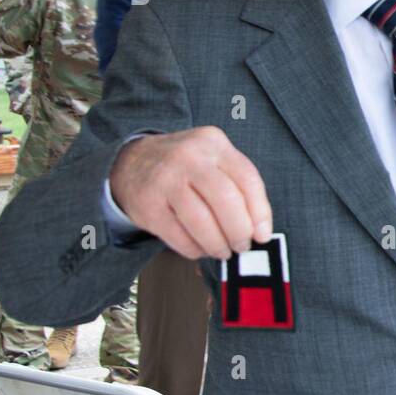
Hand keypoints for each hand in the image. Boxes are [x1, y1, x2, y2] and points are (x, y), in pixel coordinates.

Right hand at [108, 127, 272, 259]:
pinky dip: (194, 249)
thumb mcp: (214, 159)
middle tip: (242, 245)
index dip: (260, 212)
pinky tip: (201, 249)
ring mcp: (165, 180)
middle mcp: (189, 157)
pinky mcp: (148, 204)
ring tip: (223, 251)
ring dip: (217, 244)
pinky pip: (178, 235)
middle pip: (225, 199)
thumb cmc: (184, 166)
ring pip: (201, 221)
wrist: (132, 161)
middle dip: (239, 231)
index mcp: (214, 143)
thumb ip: (238, 186)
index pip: (247, 179)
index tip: (263, 235)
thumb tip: (259, 229)